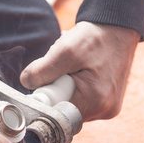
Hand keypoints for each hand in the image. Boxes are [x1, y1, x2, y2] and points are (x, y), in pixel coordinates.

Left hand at [20, 21, 139, 120]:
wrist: (118, 28)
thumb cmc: (95, 38)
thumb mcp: (65, 50)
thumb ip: (43, 70)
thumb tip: (25, 83)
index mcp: (96, 102)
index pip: (58, 114)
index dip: (48, 98)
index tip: (47, 81)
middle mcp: (105, 110)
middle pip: (66, 111)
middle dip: (59, 91)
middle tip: (62, 69)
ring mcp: (109, 108)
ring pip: (74, 105)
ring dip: (67, 89)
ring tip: (74, 67)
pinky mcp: (110, 102)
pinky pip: (85, 101)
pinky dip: (78, 88)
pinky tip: (81, 71)